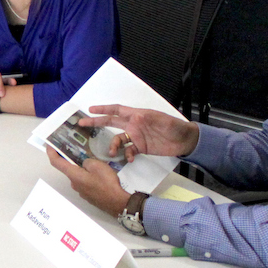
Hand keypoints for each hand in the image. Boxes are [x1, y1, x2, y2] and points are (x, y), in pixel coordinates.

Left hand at [46, 147, 130, 216]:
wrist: (116, 202)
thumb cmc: (106, 183)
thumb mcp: (97, 165)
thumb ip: (87, 161)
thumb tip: (84, 164)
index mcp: (73, 175)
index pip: (56, 162)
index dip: (51, 152)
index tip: (50, 145)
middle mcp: (74, 184)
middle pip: (69, 169)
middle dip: (72, 159)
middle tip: (78, 149)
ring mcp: (81, 191)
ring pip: (79, 175)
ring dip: (82, 168)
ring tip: (94, 161)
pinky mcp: (88, 195)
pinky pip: (85, 182)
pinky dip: (88, 175)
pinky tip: (99, 174)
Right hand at [78, 104, 198, 161]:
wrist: (185, 141)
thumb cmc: (175, 127)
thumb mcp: (163, 120)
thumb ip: (150, 119)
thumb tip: (138, 117)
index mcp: (137, 115)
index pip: (117, 110)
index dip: (103, 109)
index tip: (90, 109)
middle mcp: (133, 125)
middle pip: (111, 122)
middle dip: (96, 122)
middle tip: (82, 123)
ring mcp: (136, 137)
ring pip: (118, 140)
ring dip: (113, 146)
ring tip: (111, 152)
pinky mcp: (140, 147)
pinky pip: (128, 151)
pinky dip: (126, 155)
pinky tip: (129, 159)